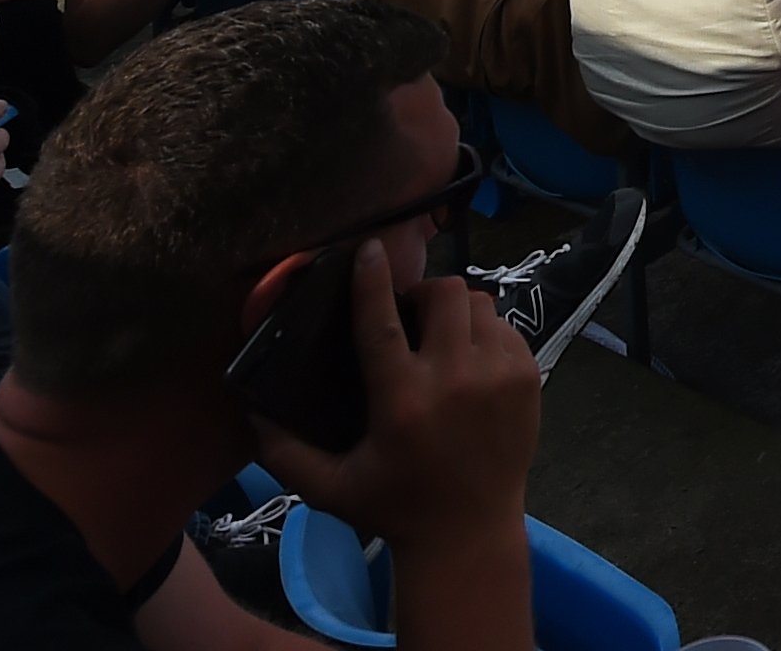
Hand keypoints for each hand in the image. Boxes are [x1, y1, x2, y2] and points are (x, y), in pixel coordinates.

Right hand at [252, 251, 543, 547]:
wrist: (469, 533)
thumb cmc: (393, 508)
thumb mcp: (328, 488)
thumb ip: (284, 451)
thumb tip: (252, 411)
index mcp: (402, 401)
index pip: (380, 322)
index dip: (372, 280)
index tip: (368, 248)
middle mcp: (454, 380)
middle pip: (443, 294)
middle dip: (423, 293)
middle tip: (409, 315)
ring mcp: (498, 376)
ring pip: (479, 304)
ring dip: (456, 312)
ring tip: (440, 337)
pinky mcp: (528, 378)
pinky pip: (506, 327)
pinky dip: (485, 333)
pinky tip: (469, 360)